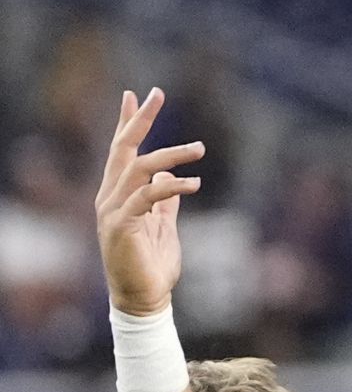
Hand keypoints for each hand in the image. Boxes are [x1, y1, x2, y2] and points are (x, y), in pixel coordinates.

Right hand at [94, 88, 205, 315]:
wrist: (145, 298)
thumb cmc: (153, 264)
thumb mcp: (164, 225)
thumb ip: (166, 201)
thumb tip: (171, 178)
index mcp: (119, 194)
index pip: (122, 151)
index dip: (129, 122)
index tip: (136, 95)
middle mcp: (110, 197)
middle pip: (123, 148)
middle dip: (140, 119)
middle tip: (157, 93)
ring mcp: (113, 210)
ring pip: (139, 168)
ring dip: (171, 155)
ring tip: (200, 148)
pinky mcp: (123, 225)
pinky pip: (148, 197)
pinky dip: (173, 187)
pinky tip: (195, 183)